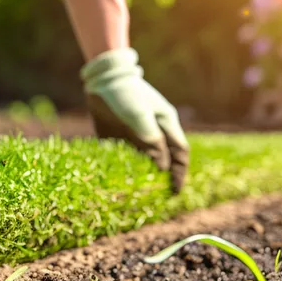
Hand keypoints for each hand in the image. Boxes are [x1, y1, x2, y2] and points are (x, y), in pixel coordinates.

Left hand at [81, 48, 188, 192]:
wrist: (102, 80)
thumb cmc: (125, 93)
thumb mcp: (138, 114)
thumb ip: (150, 138)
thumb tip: (162, 168)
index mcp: (166, 124)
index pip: (180, 153)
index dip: (180, 173)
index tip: (175, 190)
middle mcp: (154, 134)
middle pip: (164, 162)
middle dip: (164, 181)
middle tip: (157, 200)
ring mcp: (136, 137)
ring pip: (145, 164)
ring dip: (143, 180)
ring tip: (138, 198)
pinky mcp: (119, 140)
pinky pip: (125, 160)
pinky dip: (125, 173)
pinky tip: (119, 186)